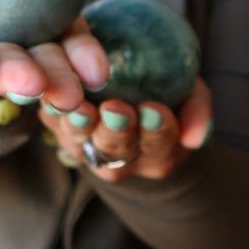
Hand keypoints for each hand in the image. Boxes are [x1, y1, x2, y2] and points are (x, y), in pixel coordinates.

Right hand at [0, 0, 108, 108]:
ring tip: (72, 92)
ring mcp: (23, 63)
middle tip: (32, 85)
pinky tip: (98, 73)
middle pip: (0, 73)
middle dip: (16, 80)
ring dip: (56, 81)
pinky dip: (86, 62)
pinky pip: (73, 56)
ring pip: (41, 71)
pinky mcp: (59, 50)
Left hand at [38, 78, 213, 181]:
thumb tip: (195, 137)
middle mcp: (118, 157)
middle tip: (115, 109)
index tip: (154, 109)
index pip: (160, 144)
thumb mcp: (192, 98)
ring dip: (79, 124)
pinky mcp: (57, 127)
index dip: (157, 130)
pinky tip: (52, 90)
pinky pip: (52, 121)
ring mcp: (84, 145)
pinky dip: (51, 109)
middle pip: (116, 148)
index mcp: (157, 153)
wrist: (130, 102)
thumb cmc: (169, 96)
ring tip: (81, 107)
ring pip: (80, 140)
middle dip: (116, 130)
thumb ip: (197, 113)